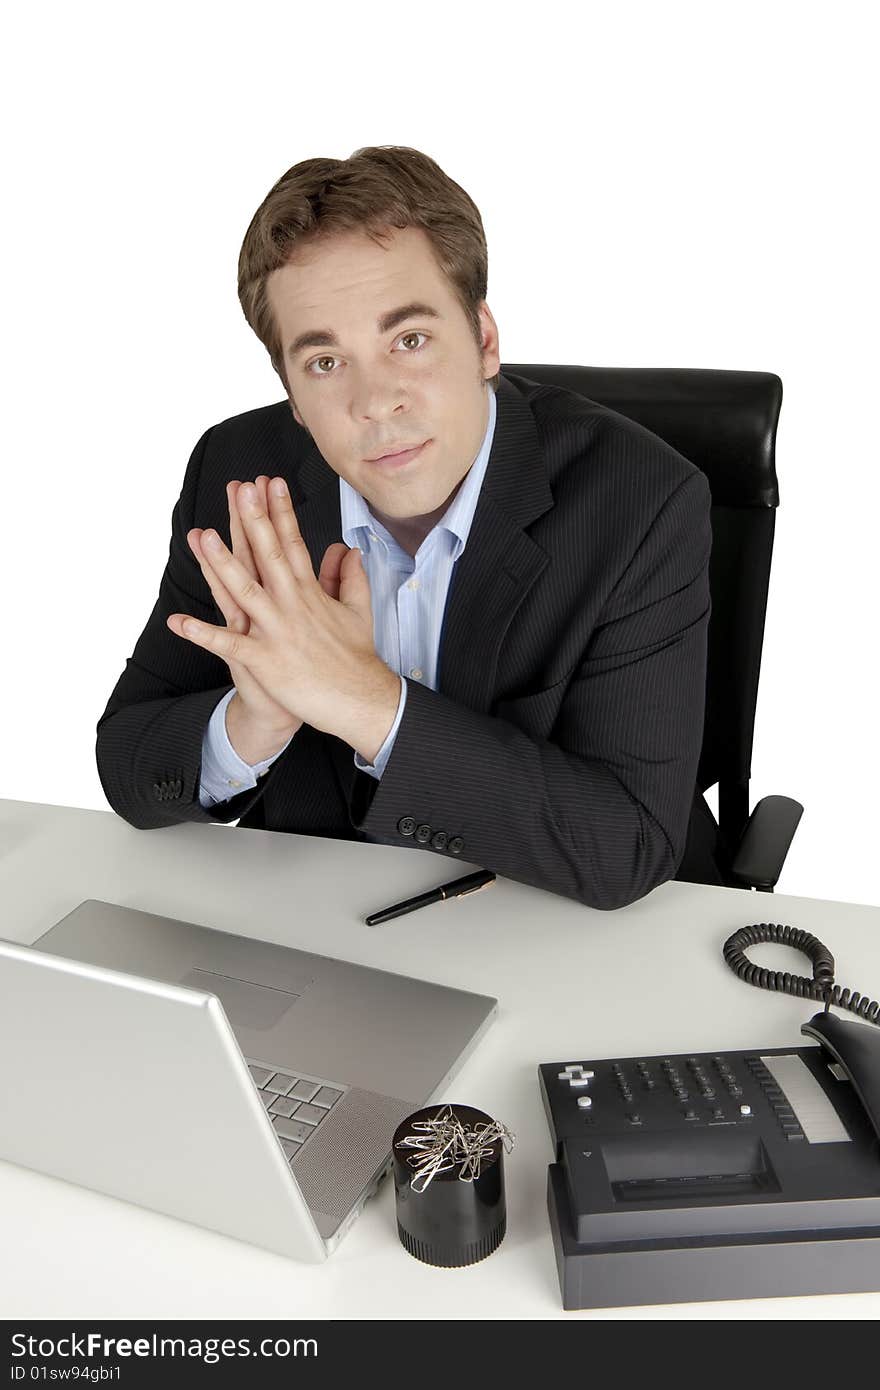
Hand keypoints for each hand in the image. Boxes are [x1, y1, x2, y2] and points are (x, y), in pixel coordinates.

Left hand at [167, 476, 400, 758]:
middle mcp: (292, 605)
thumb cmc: (357, 658)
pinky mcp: (266, 660)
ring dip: (221, 564)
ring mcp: (277, 631)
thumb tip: (348, 550)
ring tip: (202, 536)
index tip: (270, 482)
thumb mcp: (359, 611)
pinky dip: (203, 634)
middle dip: (253, 520)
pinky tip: (178, 622)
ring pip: (244, 591)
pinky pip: (228, 645)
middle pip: (268, 556)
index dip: (280, 511)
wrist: (361, 700)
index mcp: (310, 593)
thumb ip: (350, 577)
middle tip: (241, 488)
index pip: (293, 543)